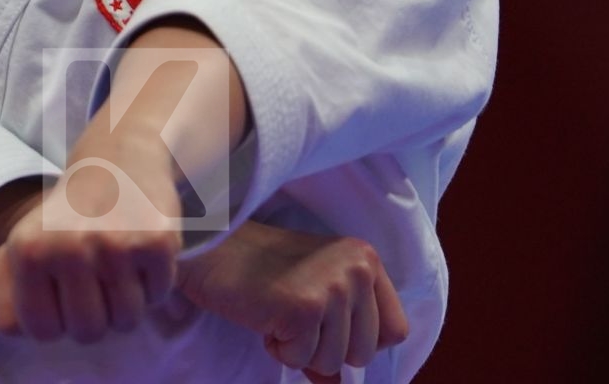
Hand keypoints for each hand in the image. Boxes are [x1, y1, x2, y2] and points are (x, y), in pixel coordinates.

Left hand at [0, 131, 182, 343]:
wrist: (119, 157)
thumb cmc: (67, 215)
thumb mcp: (22, 244)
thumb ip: (8, 296)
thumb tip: (18, 334)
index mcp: (27, 251)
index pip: (41, 332)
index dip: (58, 322)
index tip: (64, 293)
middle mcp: (68, 246)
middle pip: (87, 333)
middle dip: (96, 316)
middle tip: (97, 280)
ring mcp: (115, 244)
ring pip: (125, 321)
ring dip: (127, 303)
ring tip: (119, 267)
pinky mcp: (156, 241)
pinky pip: (157, 297)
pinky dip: (154, 283)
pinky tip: (141, 253)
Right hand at [175, 221, 410, 381]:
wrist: (213, 246)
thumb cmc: (261, 268)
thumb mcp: (316, 285)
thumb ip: (340, 327)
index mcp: (366, 258)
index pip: (395, 329)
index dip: (360, 342)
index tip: (329, 330)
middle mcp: (357, 269)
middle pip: (365, 352)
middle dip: (326, 349)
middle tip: (295, 317)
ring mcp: (333, 287)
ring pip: (333, 363)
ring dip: (300, 349)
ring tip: (279, 313)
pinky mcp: (304, 308)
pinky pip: (300, 360)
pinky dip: (278, 348)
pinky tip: (265, 315)